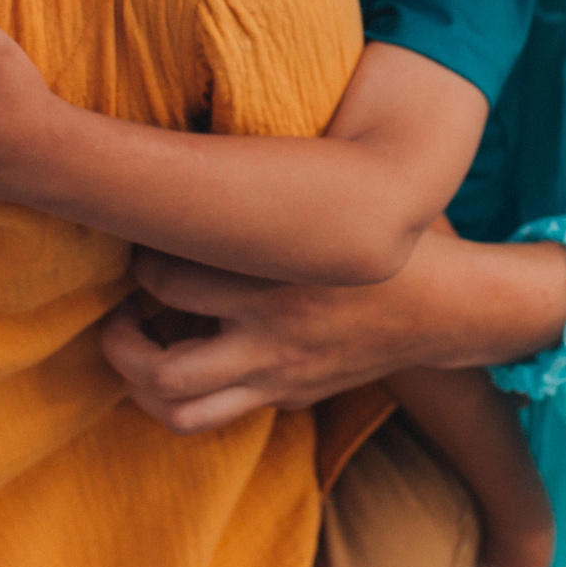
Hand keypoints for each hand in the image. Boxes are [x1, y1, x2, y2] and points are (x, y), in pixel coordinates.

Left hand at [99, 232, 565, 435]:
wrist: (445, 309)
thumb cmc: (378, 239)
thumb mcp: (330, 203)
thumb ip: (270, 190)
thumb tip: (203, 150)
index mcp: (277, 283)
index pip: (169, 279)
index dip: (138, 259)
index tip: (141, 238)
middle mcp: (271, 341)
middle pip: (163, 370)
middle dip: (121, 344)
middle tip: (119, 312)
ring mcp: (279, 378)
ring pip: (181, 414)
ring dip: (141, 387)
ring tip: (138, 350)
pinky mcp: (291, 398)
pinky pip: (219, 416)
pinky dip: (188, 397)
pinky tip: (187, 361)